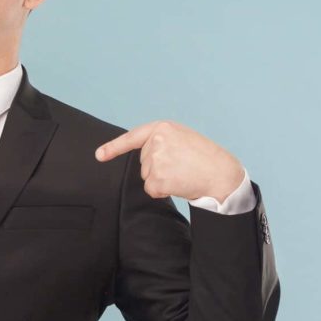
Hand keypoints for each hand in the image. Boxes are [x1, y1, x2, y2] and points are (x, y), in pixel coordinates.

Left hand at [94, 120, 243, 202]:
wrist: (222, 174)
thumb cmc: (206, 158)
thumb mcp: (183, 138)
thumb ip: (162, 142)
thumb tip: (144, 157)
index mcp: (163, 128)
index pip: (133, 137)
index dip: (113, 148)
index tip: (99, 155)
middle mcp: (156, 141)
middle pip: (143, 162)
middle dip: (158, 167)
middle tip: (182, 166)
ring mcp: (156, 160)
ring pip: (147, 177)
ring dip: (162, 180)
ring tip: (183, 173)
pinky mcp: (157, 178)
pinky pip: (151, 189)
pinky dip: (162, 191)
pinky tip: (179, 184)